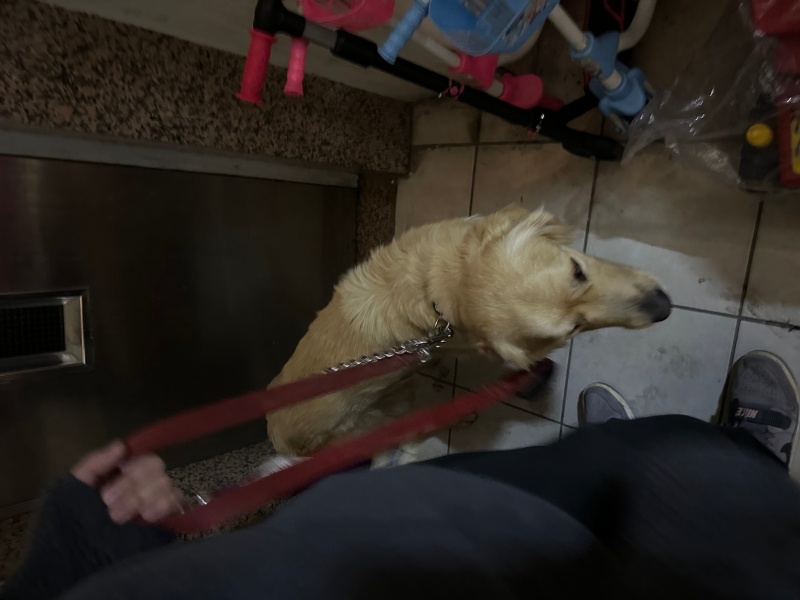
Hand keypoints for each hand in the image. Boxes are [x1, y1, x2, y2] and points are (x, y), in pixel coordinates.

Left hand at [71, 440, 185, 523]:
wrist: (74, 563)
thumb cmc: (70, 524)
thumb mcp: (73, 490)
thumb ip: (94, 464)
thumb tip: (121, 445)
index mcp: (123, 474)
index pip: (142, 458)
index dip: (130, 470)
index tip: (106, 494)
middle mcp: (143, 485)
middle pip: (157, 468)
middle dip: (132, 488)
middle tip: (109, 509)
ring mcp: (156, 502)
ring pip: (167, 484)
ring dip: (142, 498)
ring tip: (118, 519)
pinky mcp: (165, 521)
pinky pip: (177, 503)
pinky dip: (163, 506)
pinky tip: (146, 517)